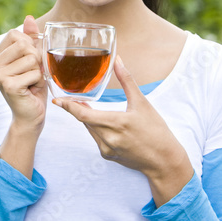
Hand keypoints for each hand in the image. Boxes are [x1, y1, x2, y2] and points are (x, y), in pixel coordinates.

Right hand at [0, 15, 46, 137]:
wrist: (30, 115)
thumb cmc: (32, 86)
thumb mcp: (32, 58)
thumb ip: (29, 38)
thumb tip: (28, 18)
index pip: (15, 35)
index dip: (29, 46)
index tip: (26, 63)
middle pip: (24, 45)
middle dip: (35, 59)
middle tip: (30, 74)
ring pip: (32, 59)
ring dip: (38, 72)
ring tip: (31, 83)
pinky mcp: (8, 85)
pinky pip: (35, 72)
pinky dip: (39, 81)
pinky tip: (31, 90)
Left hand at [52, 55, 193, 204]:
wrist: (164, 160)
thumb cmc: (156, 130)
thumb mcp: (142, 103)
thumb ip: (127, 80)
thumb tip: (118, 60)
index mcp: (116, 123)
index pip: (83, 114)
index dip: (68, 106)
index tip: (57, 100)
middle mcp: (108, 138)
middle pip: (84, 120)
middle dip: (79, 108)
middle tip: (75, 97)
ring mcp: (107, 149)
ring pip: (90, 129)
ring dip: (87, 118)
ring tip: (86, 106)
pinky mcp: (108, 155)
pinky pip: (96, 138)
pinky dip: (96, 128)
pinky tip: (104, 123)